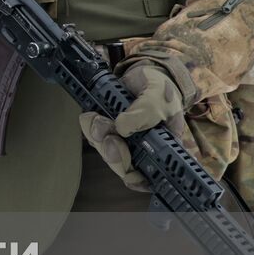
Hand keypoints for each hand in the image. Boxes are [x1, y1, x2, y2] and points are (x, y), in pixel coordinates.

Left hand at [79, 62, 188, 191]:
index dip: (140, 181)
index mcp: (164, 148)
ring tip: (98, 119)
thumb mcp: (158, 95)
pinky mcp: (108, 131)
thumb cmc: (158, 88)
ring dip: (99, 139)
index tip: (130, 174)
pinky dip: (89, 128)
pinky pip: (94, 138)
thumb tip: (123, 128)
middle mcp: (144, 150)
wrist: (142, 73)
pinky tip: (90, 116)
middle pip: (126, 168)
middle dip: (115, 157)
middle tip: (110, 139)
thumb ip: (145, 111)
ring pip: (107, 154)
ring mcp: (125, 142)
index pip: (154, 176)